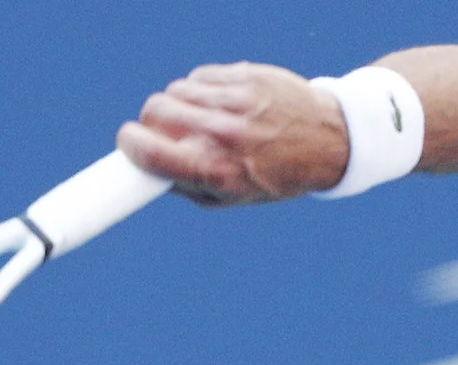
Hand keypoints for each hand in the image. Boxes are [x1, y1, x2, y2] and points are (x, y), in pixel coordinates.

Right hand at [116, 62, 349, 204]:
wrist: (329, 140)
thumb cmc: (277, 175)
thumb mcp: (233, 197)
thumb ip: (188, 186)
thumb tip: (148, 169)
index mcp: (215, 170)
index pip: (147, 150)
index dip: (129, 146)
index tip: (128, 146)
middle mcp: (221, 134)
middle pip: (153, 111)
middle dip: (152, 124)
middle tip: (167, 134)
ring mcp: (233, 101)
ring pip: (175, 91)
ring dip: (178, 105)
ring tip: (201, 119)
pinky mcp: (243, 75)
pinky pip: (199, 76)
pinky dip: (200, 89)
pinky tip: (219, 104)